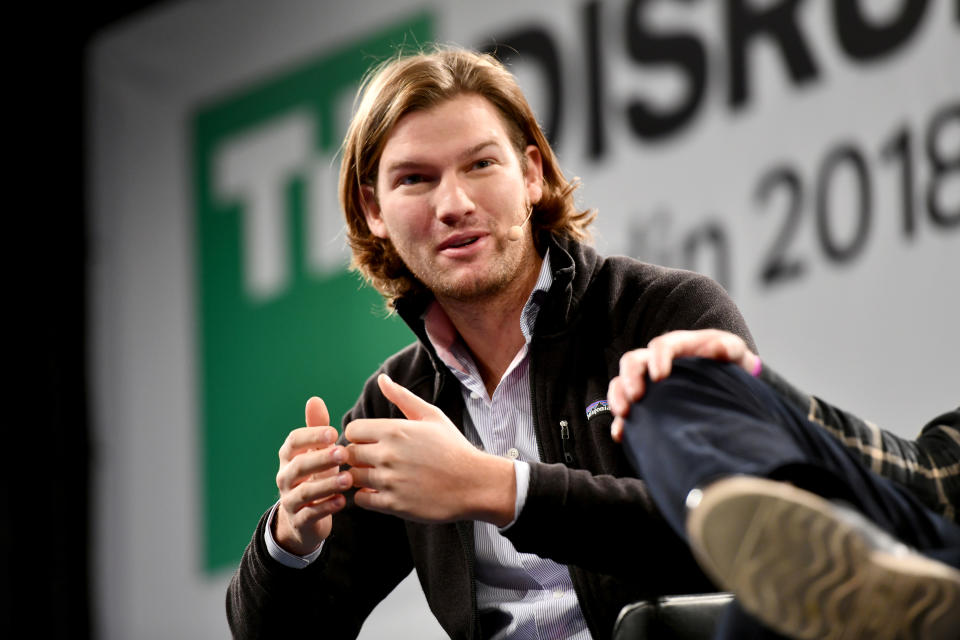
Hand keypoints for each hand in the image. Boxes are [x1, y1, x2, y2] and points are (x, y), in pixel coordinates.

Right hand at [273, 396, 350, 555]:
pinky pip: (310, 514)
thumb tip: (314, 399)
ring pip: (305, 492)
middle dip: (320, 459)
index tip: (333, 433)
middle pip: (298, 466)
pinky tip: (342, 502)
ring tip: (348, 479)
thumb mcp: (315, 452)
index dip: (311, 436)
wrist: (303, 518)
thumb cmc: (314, 476)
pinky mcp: (299, 521)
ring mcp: (290, 500)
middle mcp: (285, 477)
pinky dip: (325, 508)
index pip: (293, 442)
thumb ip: (316, 428)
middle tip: (343, 453)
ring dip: (326, 485)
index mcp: (288, 457)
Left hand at [344, 374, 515, 525]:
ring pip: (352, 478)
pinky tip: (383, 492)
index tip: (372, 442)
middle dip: (358, 457)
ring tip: (379, 476)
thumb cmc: (453, 447)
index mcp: (395, 430)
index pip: (352, 430)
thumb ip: (402, 397)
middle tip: (374, 461)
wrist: (474, 483)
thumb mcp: (431, 416)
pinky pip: (361, 500)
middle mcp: (388, 454)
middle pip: (349, 454)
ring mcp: (390, 480)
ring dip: (362, 477)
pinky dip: (367, 496)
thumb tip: (382, 378)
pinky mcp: (393, 504)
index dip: (359, 436)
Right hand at [608, 329, 758, 441]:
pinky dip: (620, 422)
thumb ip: (728, 348)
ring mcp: (647, 383)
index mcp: (677, 346)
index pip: (660, 346)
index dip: (657, 358)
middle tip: (636, 396)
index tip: (659, 376)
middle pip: (633, 361)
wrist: (730, 385)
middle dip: (630, 377)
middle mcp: (655, 361)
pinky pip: (625, 410)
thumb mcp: (735, 352)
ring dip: (618, 397)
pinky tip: (621, 434)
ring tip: (623, 413)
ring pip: (621, 384)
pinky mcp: (645, 404)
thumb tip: (719, 349)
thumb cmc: (729, 365)